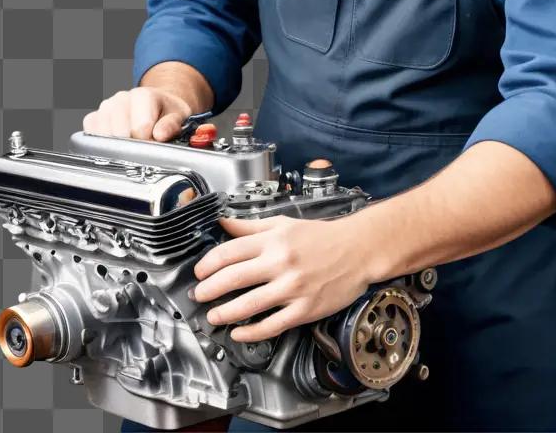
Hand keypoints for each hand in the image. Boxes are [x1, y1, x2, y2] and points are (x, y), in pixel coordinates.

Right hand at [81, 86, 195, 140]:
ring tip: (131, 144)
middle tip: (142, 148)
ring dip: (116, 146)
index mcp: (143, 95)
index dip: (148, 142)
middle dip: (132, 146)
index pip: (140, 126)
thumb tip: (159, 135)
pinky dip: (100, 143)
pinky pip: (90, 132)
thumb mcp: (178, 116)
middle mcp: (121, 98)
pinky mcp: (94, 117)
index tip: (153, 145)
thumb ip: (171, 125)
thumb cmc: (167, 112)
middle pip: (120, 132)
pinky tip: (115, 143)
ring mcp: (106, 107)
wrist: (158, 104)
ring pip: (103, 133)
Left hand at [190, 213, 369, 341]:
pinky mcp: (304, 309)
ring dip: (224, 313)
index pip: (229, 251)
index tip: (198, 272)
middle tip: (198, 296)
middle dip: (208, 290)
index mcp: (273, 240)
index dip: (208, 264)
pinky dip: (251, 332)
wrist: (357, 250)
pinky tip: (239, 333)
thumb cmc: (321, 236)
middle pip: (233, 278)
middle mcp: (280, 262)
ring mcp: (292, 288)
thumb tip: (223, 223)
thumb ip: (251, 226)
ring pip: (249, 305)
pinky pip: (272, 325)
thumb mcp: (284, 223)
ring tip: (212, 317)